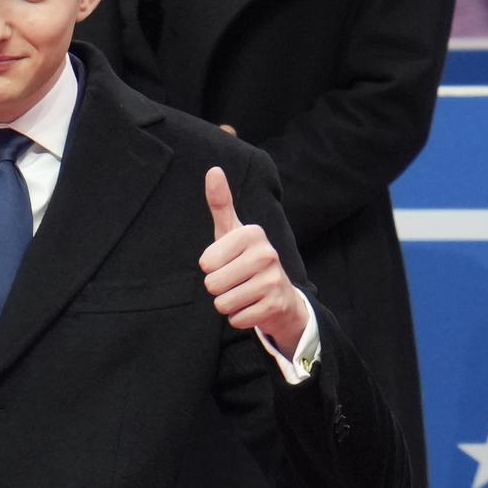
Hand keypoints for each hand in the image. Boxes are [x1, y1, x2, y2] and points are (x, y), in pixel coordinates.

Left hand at [199, 167, 310, 346]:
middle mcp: (267, 253)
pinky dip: (239, 317)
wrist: (281, 296)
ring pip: (223, 303)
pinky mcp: (275, 305)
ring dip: (227, 304)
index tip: (227, 263)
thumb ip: (221, 204)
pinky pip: (236, 318)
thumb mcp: (232, 232)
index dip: (211, 268)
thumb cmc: (247, 260)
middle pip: (213, 284)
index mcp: (253, 233)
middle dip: (218, 289)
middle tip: (235, 282)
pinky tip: (252, 306)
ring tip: (243, 294)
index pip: (207, 262)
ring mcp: (273, 280)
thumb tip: (213, 169)